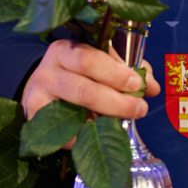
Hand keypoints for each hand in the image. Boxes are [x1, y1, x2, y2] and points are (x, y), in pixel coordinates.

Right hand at [21, 40, 160, 127]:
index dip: (116, 73)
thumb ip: (125, 71)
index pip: (89, 58)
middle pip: (84, 90)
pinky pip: (68, 134)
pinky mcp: (36, 121)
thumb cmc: (77, 76)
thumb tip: (151, 85)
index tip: (138, 83)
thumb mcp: (99, 65)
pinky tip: (100, 135)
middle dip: (117, 102)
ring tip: (127, 122)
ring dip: (107, 120)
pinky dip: (88, 136)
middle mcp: (47, 72)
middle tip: (140, 108)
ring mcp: (38, 98)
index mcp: (64, 51)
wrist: (40, 91)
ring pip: (75, 114)